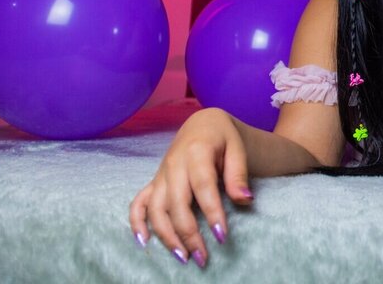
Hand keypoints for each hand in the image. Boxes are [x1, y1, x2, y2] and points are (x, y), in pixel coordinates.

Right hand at [129, 107, 252, 268]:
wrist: (203, 125)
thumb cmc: (223, 138)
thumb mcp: (238, 149)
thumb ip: (239, 174)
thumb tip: (245, 200)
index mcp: (196, 151)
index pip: (203, 186)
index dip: (211, 212)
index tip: (222, 236)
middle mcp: (174, 164)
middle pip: (176, 203)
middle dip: (188, 233)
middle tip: (202, 257)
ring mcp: (161, 174)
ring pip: (156, 208)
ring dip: (166, 235)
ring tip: (183, 257)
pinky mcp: (155, 182)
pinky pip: (139, 202)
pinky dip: (137, 222)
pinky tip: (144, 241)